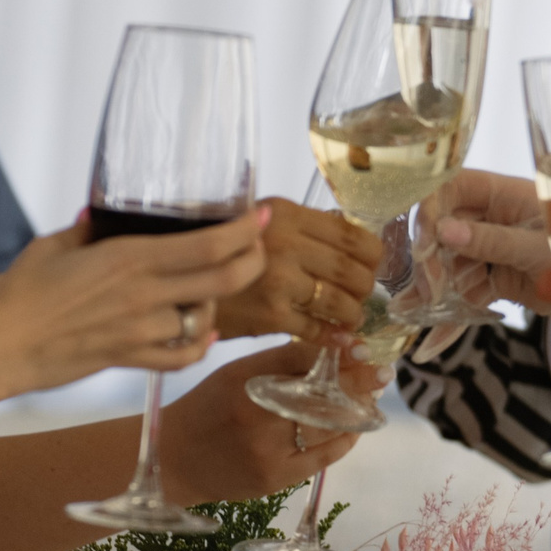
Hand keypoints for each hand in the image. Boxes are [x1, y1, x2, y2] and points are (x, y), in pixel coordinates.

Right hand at [0, 210, 268, 385]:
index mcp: (130, 258)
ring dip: (214, 302)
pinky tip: (201, 333)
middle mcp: (145, 294)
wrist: (1, 345)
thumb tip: (99, 217)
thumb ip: (87, 230)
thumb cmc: (21, 291)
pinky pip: (181, 356)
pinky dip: (199, 344)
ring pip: (205, 316)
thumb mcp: (55, 245)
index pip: (209, 244)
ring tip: (209, 288)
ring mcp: (142, 331)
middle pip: (224, 279)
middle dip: (252, 261)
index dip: (245, 230)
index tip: (259, 216)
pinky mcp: (131, 359)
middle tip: (256, 248)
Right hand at [160, 341, 366, 499]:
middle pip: (322, 394)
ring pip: (328, 427)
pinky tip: (354, 429)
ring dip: (357, 411)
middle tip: (380, 373)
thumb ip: (280, 360)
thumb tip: (334, 348)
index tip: (362, 347)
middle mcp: (257, 415)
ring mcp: (268, 450)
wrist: (174, 459)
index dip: (338, 353)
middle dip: (358, 382)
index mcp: (245, 381)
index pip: (303, 360)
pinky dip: (344, 441)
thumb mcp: (235, 373)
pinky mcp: (275, 479)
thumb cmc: (207, 407)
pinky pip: (322, 458)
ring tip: (370, 400)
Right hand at [215, 196, 381, 341]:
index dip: (372, 254)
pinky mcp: (271, 317)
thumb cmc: (220, 247)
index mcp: (287, 214)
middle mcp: (286, 245)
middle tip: (361, 293)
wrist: (178, 276)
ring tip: (349, 316)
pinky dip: (334, 336)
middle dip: (365, 287)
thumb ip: (302, 226)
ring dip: (352, 314)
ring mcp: (280, 282)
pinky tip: (338, 337)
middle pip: (352, 270)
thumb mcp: (261, 219)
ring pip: (341, 303)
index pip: (351, 235)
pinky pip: (317, 330)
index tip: (372, 264)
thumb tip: (350, 236)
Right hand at [425, 170, 550, 315]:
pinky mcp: (494, 278)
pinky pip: (463, 287)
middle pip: (442, 226)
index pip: (452, 186)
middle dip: (431, 256)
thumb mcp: (539, 247)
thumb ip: (492, 240)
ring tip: (428, 308)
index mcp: (504, 193)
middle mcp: (492, 216)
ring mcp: (492, 247)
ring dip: (438, 284)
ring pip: (448, 260)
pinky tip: (444, 330)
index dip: (431, 210)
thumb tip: (443, 231)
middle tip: (429, 287)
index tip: (426, 243)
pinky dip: (455, 306)